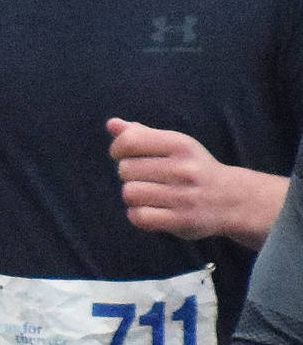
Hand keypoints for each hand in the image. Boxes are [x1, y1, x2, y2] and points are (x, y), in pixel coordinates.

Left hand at [108, 117, 280, 244]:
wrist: (233, 199)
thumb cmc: (195, 169)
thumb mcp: (176, 146)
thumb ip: (143, 134)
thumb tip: (112, 124)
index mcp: (180, 145)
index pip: (130, 141)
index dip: (118, 149)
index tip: (124, 155)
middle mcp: (183, 168)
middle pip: (125, 169)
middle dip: (129, 175)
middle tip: (146, 179)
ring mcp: (183, 195)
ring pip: (129, 193)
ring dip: (133, 197)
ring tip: (149, 195)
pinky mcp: (181, 220)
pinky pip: (138, 216)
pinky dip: (138, 215)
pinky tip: (150, 211)